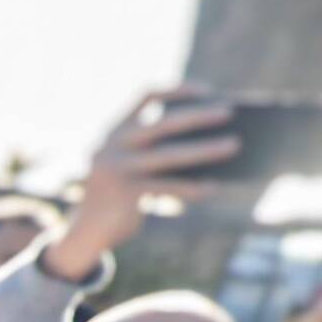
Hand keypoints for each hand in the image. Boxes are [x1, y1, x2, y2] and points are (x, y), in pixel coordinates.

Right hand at [42, 89, 241, 283]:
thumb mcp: (135, 165)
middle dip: (198, 116)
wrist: (86, 231)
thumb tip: (213, 139)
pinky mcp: (124, 194)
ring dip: (206, 149)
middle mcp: (112, 145)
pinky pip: (168, 187)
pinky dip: (193, 187)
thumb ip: (159, 150)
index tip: (207, 90)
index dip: (177, 90)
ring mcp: (117, 169)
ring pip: (170, 155)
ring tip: (234, 145)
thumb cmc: (122, 193)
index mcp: (115, 130)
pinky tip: (214, 187)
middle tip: (229, 112)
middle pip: (162, 123)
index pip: (146, 97)